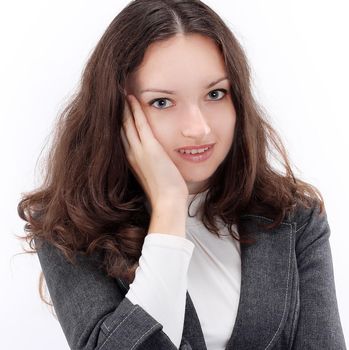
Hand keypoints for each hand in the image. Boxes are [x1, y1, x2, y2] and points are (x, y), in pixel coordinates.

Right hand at [120, 94, 188, 209]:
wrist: (167, 201)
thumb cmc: (164, 192)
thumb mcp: (153, 176)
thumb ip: (150, 164)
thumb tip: (156, 159)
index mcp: (131, 161)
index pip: (122, 136)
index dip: (119, 122)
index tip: (119, 110)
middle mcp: (131, 154)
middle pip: (120, 127)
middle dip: (118, 111)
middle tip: (116, 96)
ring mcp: (139, 151)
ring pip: (127, 123)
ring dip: (124, 107)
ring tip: (122, 93)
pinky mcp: (150, 149)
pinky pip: (140, 124)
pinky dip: (135, 110)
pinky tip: (133, 99)